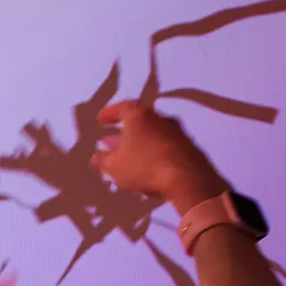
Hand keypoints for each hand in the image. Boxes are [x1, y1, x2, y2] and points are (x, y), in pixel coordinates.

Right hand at [93, 100, 227, 212]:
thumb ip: (102, 159)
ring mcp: (177, 130)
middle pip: (139, 118)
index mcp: (138, 116)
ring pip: (153, 131)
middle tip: (113, 137)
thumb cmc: (144, 166)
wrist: (188, 178)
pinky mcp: (188, 145)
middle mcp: (159, 117)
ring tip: (129, 152)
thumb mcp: (114, 166)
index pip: (121, 107)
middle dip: (124, 128)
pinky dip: (154, 149)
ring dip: (140, 139)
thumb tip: (96, 155)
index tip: (99, 120)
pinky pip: (165, 143)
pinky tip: (148, 162)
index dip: (108, 113)